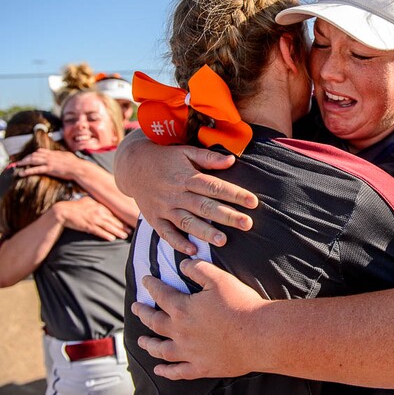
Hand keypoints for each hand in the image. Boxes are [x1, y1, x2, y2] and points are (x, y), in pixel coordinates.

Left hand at [15, 148, 80, 179]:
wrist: (78, 168)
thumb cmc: (75, 163)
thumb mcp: (67, 156)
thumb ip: (61, 155)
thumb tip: (59, 154)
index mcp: (54, 153)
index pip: (40, 151)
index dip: (33, 153)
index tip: (29, 156)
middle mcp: (50, 156)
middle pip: (34, 155)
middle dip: (26, 158)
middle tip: (20, 161)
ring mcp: (49, 162)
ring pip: (33, 160)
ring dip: (23, 162)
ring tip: (18, 165)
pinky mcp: (49, 169)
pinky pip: (36, 169)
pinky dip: (27, 171)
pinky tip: (22, 173)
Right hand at [54, 197, 131, 240]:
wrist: (62, 211)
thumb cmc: (75, 207)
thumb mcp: (88, 201)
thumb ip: (97, 203)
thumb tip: (104, 206)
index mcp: (99, 206)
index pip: (113, 214)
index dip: (121, 219)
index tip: (128, 222)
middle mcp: (98, 212)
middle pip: (113, 220)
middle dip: (123, 226)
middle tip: (131, 230)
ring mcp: (93, 219)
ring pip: (108, 226)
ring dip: (117, 231)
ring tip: (125, 235)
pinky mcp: (87, 226)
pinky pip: (99, 231)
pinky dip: (106, 235)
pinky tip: (112, 238)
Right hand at [119, 140, 258, 254]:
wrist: (132, 165)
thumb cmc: (165, 157)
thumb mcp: (185, 151)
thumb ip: (208, 157)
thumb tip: (232, 160)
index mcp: (186, 176)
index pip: (214, 186)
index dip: (234, 194)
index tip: (253, 202)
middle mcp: (176, 194)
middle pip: (205, 207)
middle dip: (227, 216)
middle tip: (247, 224)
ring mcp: (164, 208)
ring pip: (187, 222)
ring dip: (205, 232)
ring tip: (223, 241)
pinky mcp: (154, 219)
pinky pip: (166, 233)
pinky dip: (177, 242)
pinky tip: (192, 250)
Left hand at [132, 259, 267, 379]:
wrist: (259, 334)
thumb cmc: (241, 304)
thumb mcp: (219, 279)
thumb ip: (198, 269)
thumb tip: (182, 264)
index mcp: (183, 309)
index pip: (160, 294)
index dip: (151, 285)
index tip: (145, 280)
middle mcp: (180, 332)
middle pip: (154, 322)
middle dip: (143, 313)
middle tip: (135, 308)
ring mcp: (189, 352)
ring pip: (161, 349)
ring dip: (148, 343)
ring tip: (141, 340)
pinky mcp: (201, 367)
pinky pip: (178, 371)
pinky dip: (166, 371)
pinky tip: (159, 369)